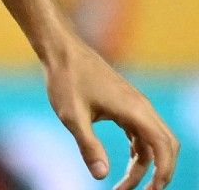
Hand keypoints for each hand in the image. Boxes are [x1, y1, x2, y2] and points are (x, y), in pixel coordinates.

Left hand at [45, 35, 178, 188]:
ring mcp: (134, 104)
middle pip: (165, 145)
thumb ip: (88, 146)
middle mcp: (141, 107)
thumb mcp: (72, 116)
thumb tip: (101, 175)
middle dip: (159, 172)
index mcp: (135, 109)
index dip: (163, 172)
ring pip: (152, 140)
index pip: (163, 146)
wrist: (60, 50)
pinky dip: (138, 151)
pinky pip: (141, 132)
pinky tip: (126, 163)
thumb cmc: (65, 79)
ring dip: (144, 164)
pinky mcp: (125, 104)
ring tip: (124, 184)